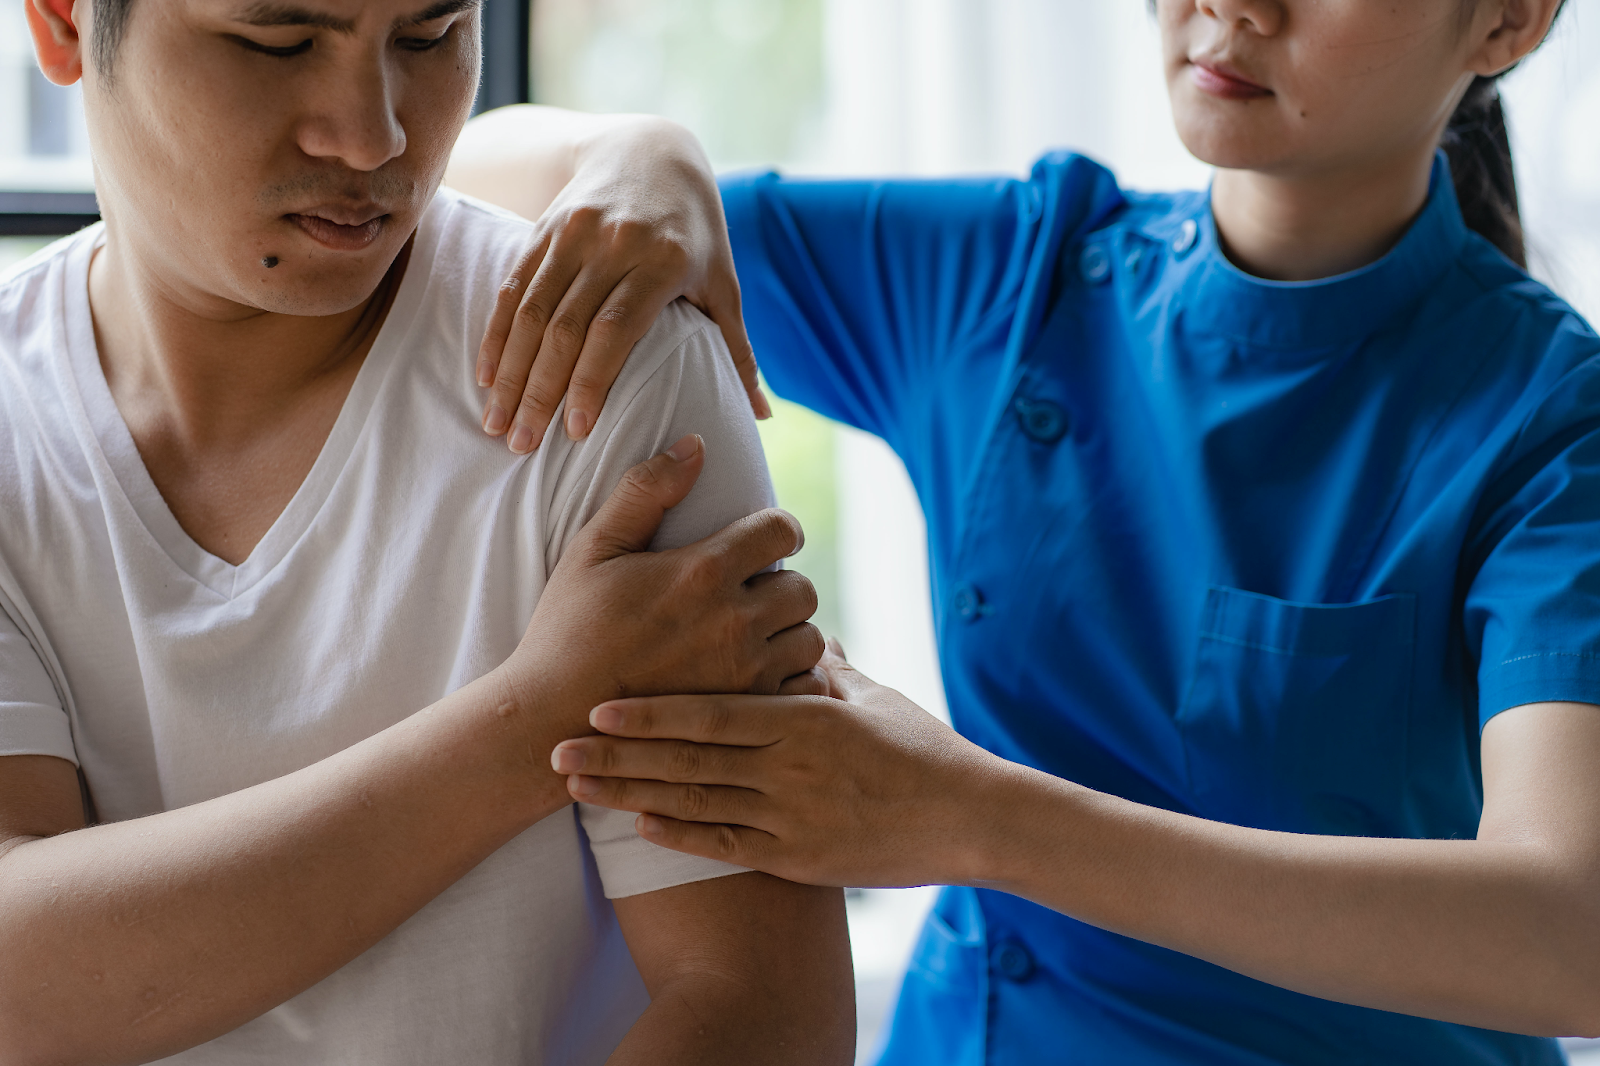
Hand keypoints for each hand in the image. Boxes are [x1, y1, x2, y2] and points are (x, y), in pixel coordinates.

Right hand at [472, 114, 767, 453]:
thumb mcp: (723, 282)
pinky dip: (497, 335)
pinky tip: (485, 377)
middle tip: (522, 445)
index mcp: (663, 260)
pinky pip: (513, 287)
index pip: (616, 328)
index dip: (591, 380)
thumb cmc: (696, 230)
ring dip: (511, 372)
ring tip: (498, 423)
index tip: (576, 431)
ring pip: (531, 311)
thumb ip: (737, 349)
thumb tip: (760, 415)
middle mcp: (614, 243)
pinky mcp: (545, 228)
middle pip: (565, 326)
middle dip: (540, 391)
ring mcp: (573, 232)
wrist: (652, 149)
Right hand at [496, 433, 823, 746]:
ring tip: (758, 637)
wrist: (554, 720)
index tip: (763, 543)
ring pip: (810, 640)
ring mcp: (746, 673)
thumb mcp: (593, 549)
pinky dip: (792, 680)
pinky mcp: (748, 715)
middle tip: (754, 595)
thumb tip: (695, 445)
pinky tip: (762, 677)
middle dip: (783, 585)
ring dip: (790, 634)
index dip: (776, 531)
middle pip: (804, 588)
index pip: (781, 530)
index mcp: (703, 571)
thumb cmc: (568, 630)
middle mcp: (734, 621)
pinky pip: (805, 689)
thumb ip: (646, 491)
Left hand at [547, 641, 1005, 887]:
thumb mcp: (873, 698)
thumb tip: (807, 633)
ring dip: (632, 794)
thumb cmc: (921, 749)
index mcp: (802, 717)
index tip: (598, 705)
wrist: (968, 815)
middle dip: (618, 753)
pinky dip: (683, 836)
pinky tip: (639, 827)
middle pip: (687, 757)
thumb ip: (829, 669)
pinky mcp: (801, 857)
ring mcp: (792, 813)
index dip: (650, 711)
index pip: (711, 711)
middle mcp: (789, 764)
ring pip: (697, 801)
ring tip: (579, 787)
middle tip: (557, 749)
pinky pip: (730, 846)